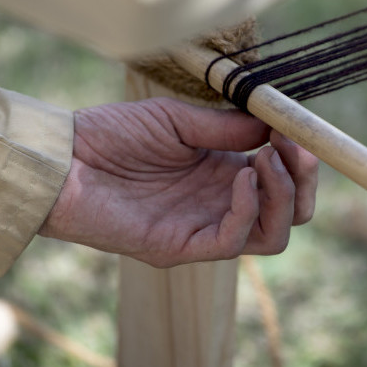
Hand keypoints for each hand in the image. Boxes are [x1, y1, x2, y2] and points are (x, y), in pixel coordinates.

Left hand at [39, 97, 317, 266]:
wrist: (62, 157)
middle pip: (288, 214)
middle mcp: (219, 205)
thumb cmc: (111, 134)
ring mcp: (202, 228)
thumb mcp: (177, 120)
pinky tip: (242, 175)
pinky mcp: (180, 247)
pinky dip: (248, 209)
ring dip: (282, 196)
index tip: (296, 130)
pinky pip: (232, 241)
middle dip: (304, 183)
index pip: (282, 182)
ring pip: (271, 235)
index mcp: (222, 174)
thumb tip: (276, 123)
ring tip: (265, 159)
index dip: (300, 160)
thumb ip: (226, 127)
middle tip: (293, 149)